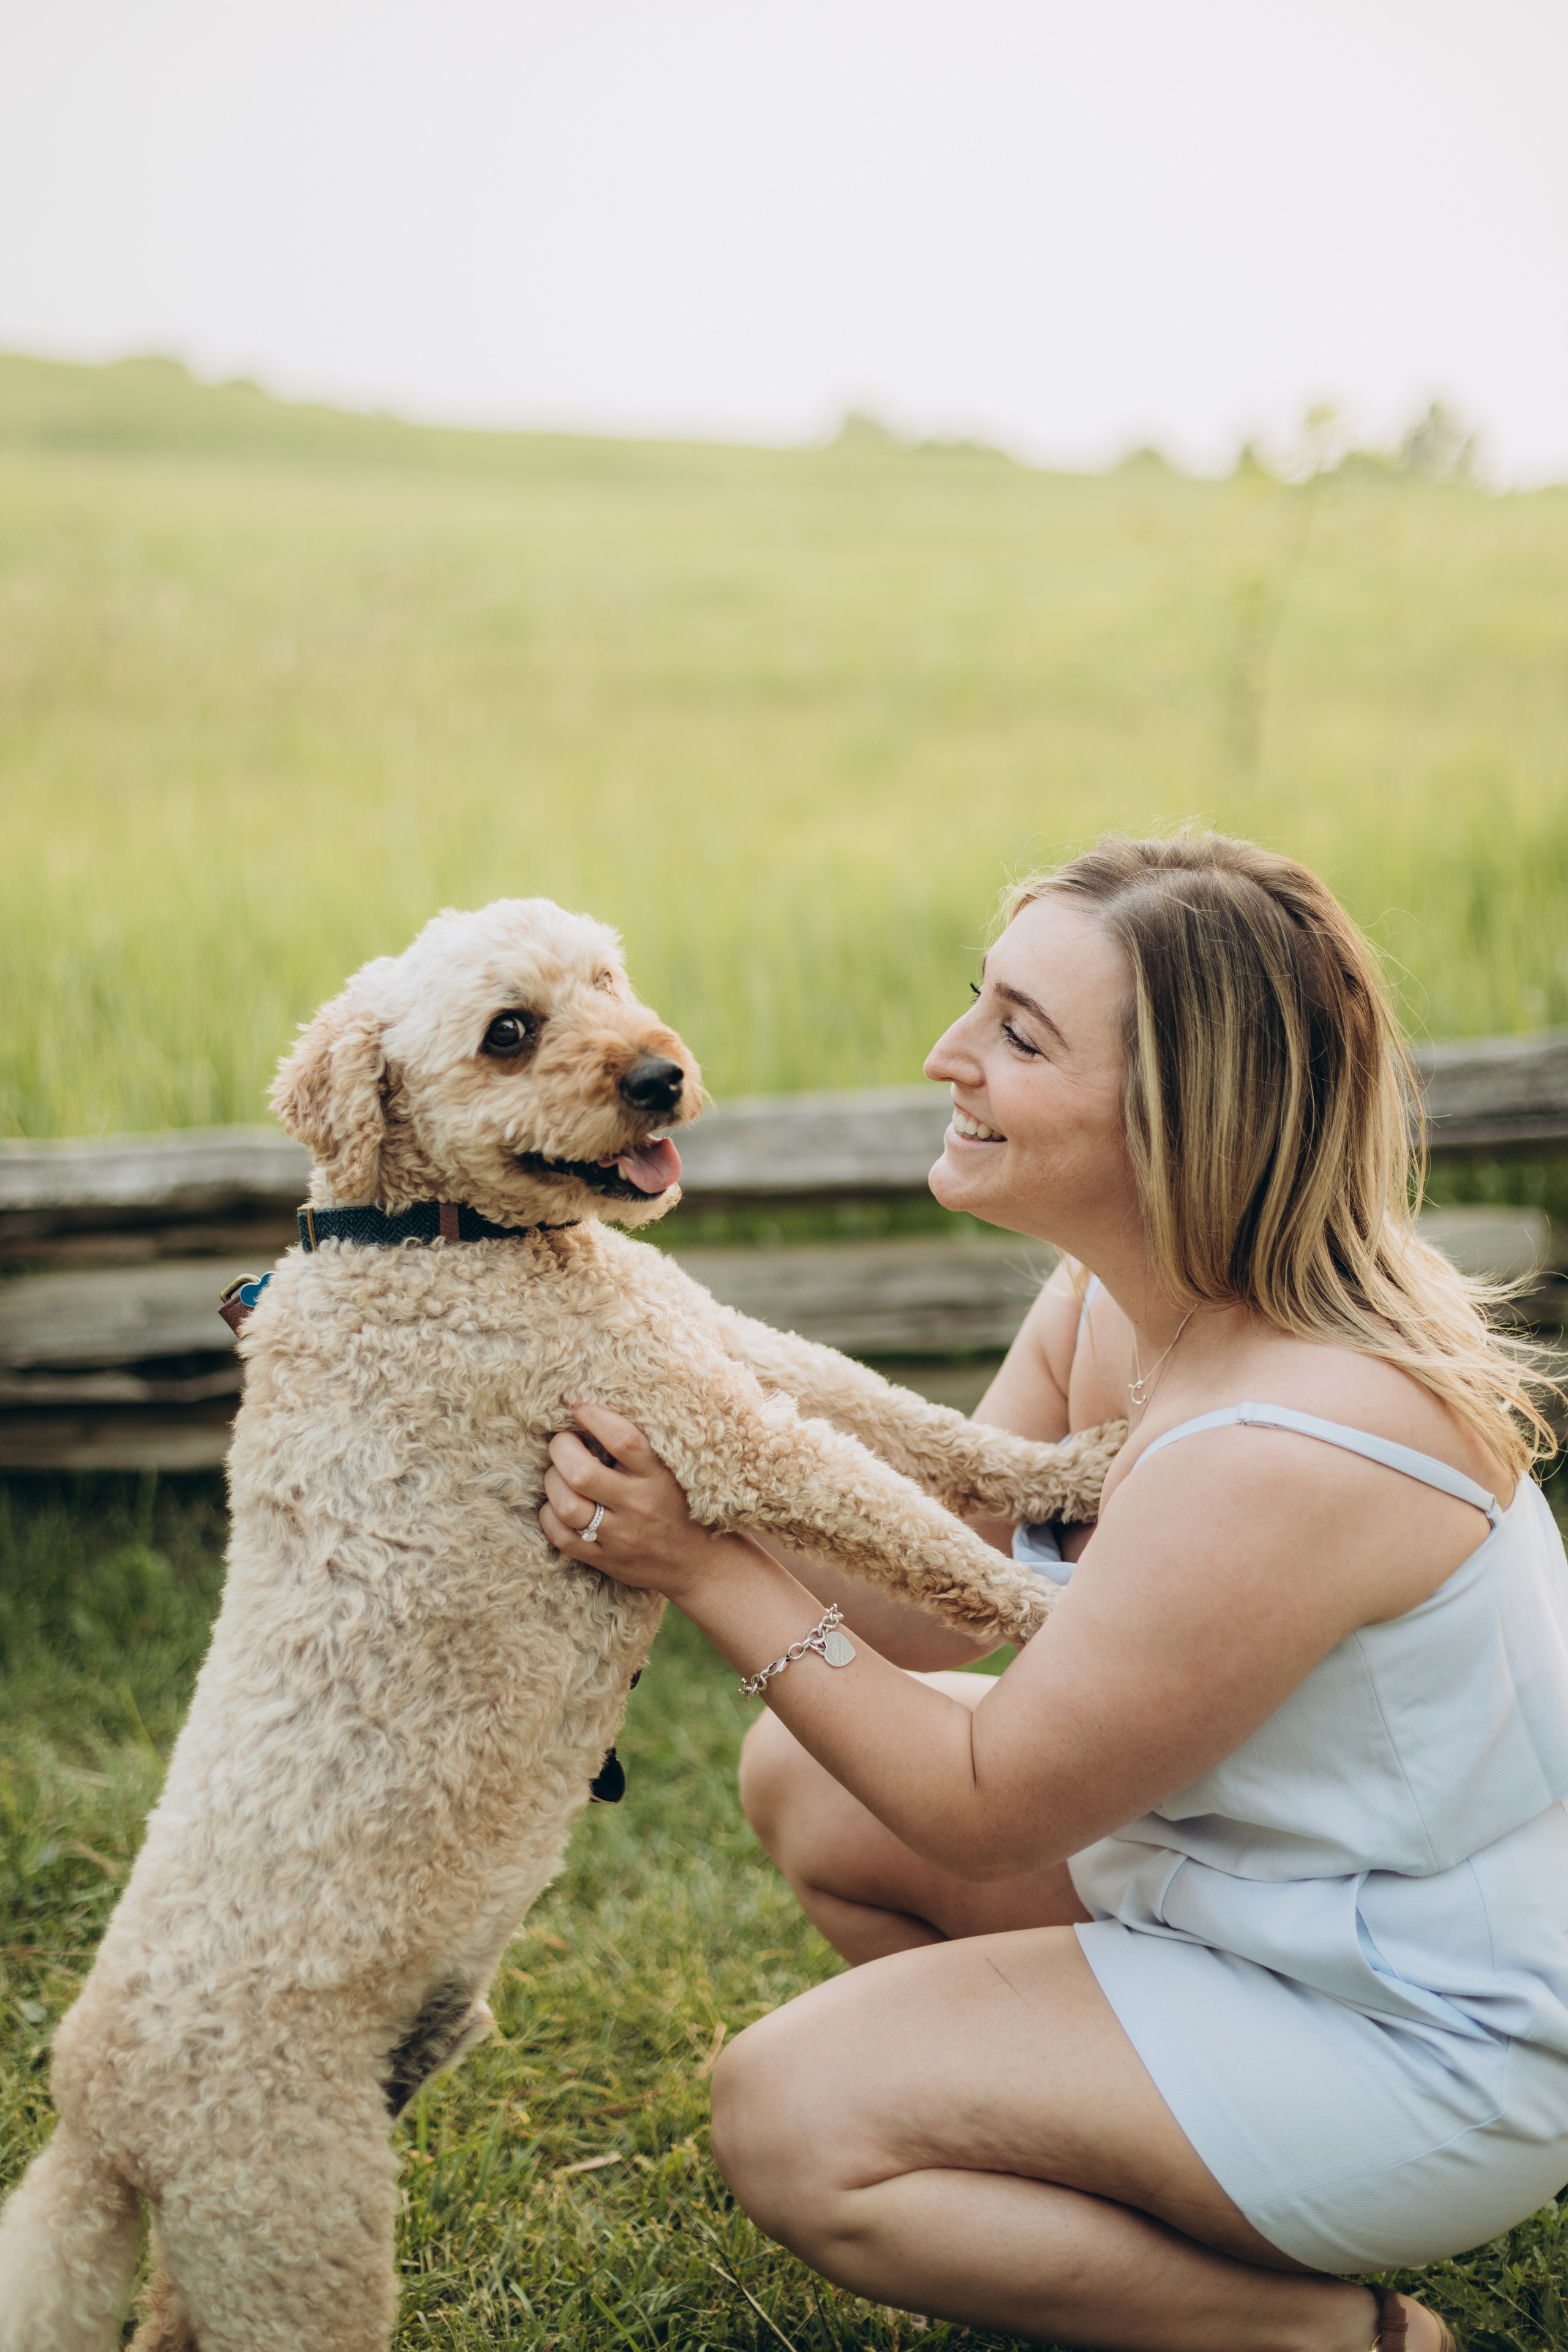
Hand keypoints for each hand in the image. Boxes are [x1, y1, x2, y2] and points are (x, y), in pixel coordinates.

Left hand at [540, 1401, 731, 1600]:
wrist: (700, 1565)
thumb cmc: (682, 1506)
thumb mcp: (671, 1471)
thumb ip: (640, 1448)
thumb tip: (594, 1413)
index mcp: (659, 1476)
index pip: (622, 1439)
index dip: (593, 1415)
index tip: (576, 1403)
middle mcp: (638, 1505)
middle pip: (581, 1473)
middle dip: (561, 1448)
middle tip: (563, 1441)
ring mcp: (620, 1536)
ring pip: (566, 1505)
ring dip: (553, 1481)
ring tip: (559, 1472)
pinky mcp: (605, 1559)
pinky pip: (562, 1537)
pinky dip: (550, 1515)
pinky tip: (559, 1504)